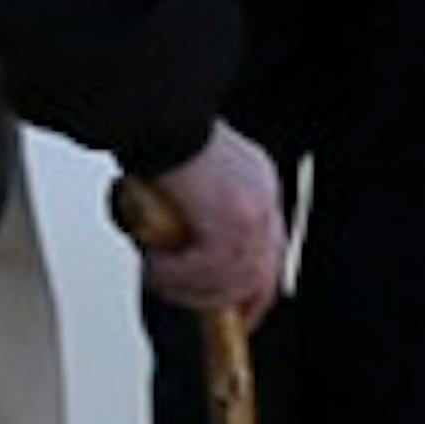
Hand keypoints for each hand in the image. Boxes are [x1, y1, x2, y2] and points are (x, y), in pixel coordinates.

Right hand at [133, 122, 285, 325]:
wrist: (157, 113)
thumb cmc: (162, 138)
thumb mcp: (195, 181)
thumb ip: (202, 217)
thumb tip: (187, 258)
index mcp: (260, 186)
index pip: (269, 255)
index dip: (250, 291)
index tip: (233, 311)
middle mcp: (264, 201)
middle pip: (258, 278)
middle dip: (221, 302)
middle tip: (188, 304)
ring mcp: (251, 215)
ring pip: (227, 282)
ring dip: (189, 289)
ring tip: (159, 277)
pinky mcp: (229, 224)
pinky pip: (202, 271)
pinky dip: (173, 276)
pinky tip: (155, 266)